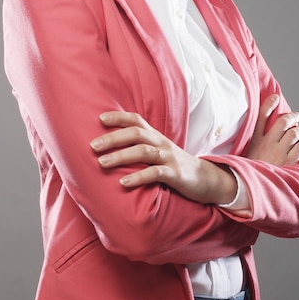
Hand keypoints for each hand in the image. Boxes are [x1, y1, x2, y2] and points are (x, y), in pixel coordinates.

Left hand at [91, 111, 237, 204]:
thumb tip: (110, 146)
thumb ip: (140, 146)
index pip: (136, 121)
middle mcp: (161, 143)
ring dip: (121, 156)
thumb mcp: (158, 151)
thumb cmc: (174, 164)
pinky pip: (156, 173)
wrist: (206, 178)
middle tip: (93, 145)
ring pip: (143, 152)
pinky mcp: (175, 174)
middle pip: (136, 134)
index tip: (100, 118)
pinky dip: (138, 177)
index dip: (119, 117)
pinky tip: (123, 182)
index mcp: (155, 136)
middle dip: (113, 138)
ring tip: (102, 162)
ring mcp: (169, 158)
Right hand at [245, 95, 298, 165]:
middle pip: (282, 122)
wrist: (252, 188)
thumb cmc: (251, 170)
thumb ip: (254, 141)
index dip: (269, 104)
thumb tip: (266, 130)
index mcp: (255, 140)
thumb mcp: (247, 153)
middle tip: (296, 116)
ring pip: (294, 132)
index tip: (275, 97)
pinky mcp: (289, 161)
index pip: (261, 116)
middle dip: (292, 116)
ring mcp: (279, 152)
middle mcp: (267, 143)